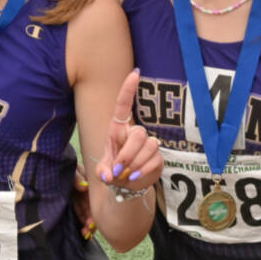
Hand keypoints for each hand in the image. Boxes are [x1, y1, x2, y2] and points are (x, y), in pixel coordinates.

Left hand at [71, 162, 95, 239]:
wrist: (52, 166)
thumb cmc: (65, 166)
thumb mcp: (72, 169)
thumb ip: (77, 177)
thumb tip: (84, 187)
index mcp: (88, 185)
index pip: (94, 200)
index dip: (93, 212)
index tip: (91, 222)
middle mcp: (85, 193)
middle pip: (90, 209)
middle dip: (91, 221)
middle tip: (88, 231)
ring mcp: (79, 199)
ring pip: (85, 214)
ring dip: (86, 225)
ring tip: (85, 235)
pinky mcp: (72, 203)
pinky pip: (78, 214)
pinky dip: (81, 223)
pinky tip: (83, 233)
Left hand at [97, 69, 161, 191]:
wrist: (127, 186)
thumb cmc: (113, 171)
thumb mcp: (102, 172)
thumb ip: (102, 173)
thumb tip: (109, 175)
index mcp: (118, 130)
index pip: (124, 106)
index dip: (129, 90)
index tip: (135, 73)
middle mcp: (135, 133)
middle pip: (139, 134)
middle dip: (127, 154)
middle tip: (118, 169)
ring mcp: (149, 144)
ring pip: (148, 147)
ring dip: (135, 164)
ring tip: (126, 174)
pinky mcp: (158, 157)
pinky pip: (154, 160)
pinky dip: (142, 171)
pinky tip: (135, 176)